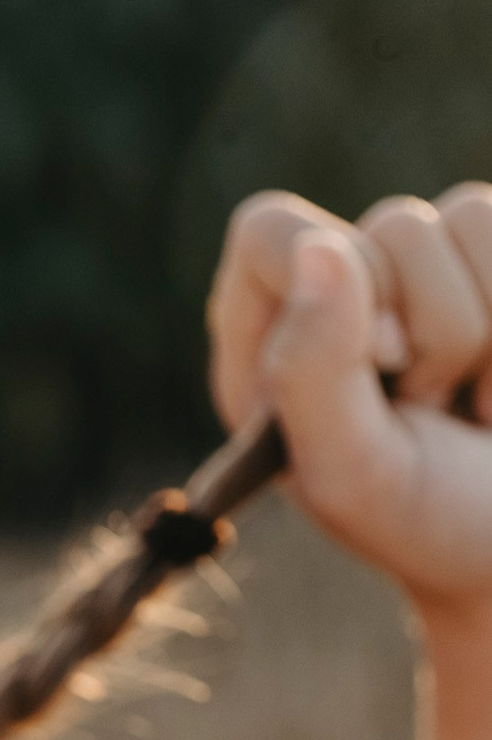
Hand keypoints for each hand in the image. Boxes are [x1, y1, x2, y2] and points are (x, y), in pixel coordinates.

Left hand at [209, 184, 491, 621]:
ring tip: (476, 399)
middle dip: (439, 328)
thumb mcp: (354, 476)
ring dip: (490, 328)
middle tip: (436, 408)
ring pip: (469, 217)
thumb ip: (312, 372)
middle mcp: (340, 290)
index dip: (341, 277)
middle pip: (394, 225)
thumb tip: (322, 251)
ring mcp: (425, 269)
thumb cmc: (430, 523)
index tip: (384, 356)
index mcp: (270, 339)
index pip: (272, 232)